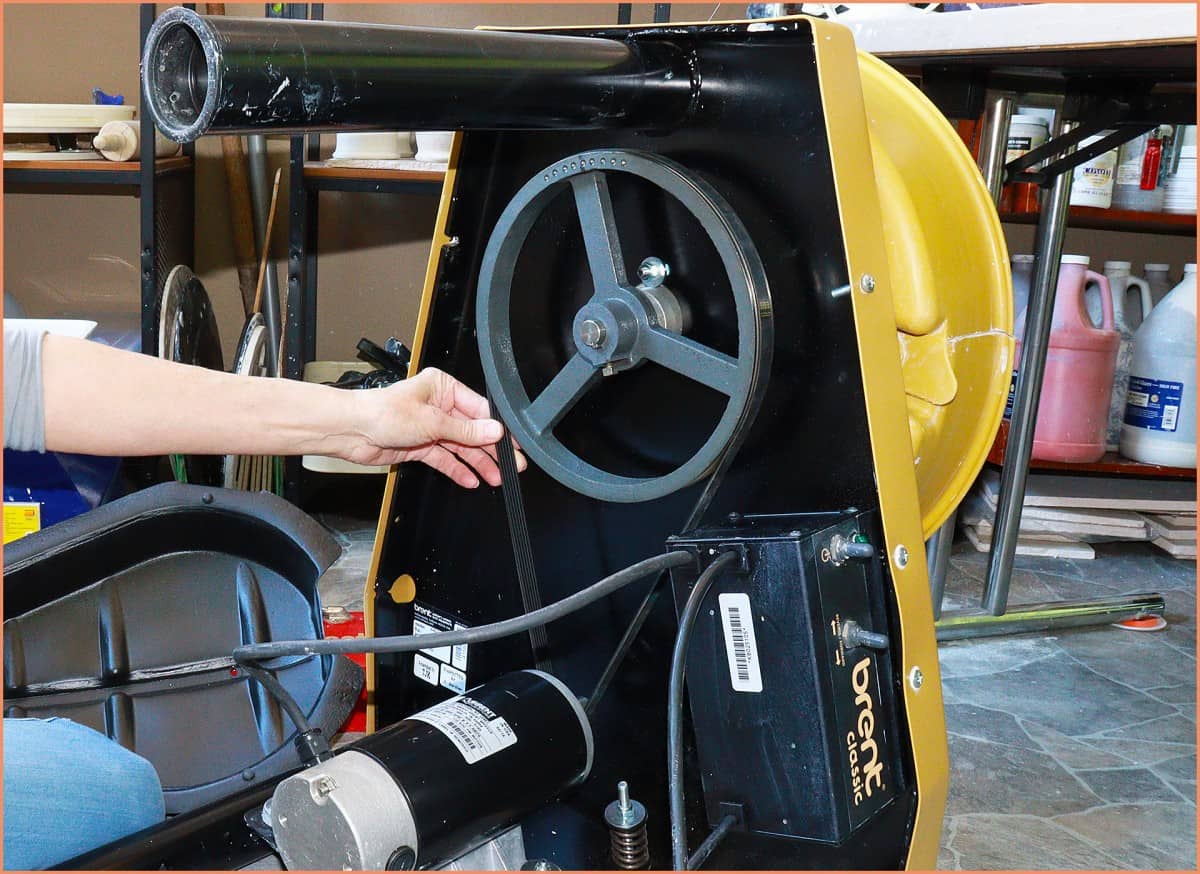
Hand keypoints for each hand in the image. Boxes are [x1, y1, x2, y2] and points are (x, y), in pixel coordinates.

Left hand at [341, 368, 525, 487]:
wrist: (352, 431)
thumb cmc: (382, 412)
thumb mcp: (432, 421)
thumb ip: (466, 430)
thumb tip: (494, 430)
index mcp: (443, 387)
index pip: (480, 410)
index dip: (498, 429)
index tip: (514, 444)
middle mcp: (438, 405)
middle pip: (473, 431)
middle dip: (492, 450)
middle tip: (512, 465)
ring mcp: (430, 427)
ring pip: (461, 447)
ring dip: (478, 463)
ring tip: (496, 477)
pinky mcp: (421, 445)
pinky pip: (445, 459)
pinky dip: (458, 469)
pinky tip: (472, 479)